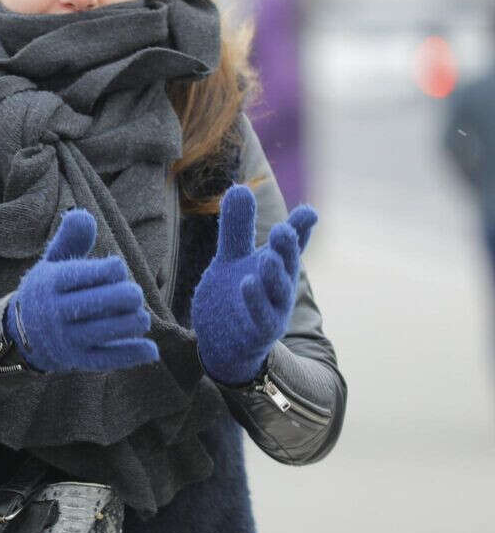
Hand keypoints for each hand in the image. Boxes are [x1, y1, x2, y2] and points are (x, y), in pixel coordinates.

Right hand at [4, 209, 158, 372]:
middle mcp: (55, 311)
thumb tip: (83, 216)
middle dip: (126, 295)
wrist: (23, 334)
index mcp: (51, 283)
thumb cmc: (49, 290)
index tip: (117, 268)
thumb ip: (70, 239)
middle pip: (98, 302)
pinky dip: (131, 354)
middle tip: (134, 294)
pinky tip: (151, 349)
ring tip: (140, 316)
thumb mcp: (52, 262)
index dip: (111, 269)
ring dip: (132, 321)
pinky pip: (107, 359)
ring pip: (106, 330)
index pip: (85, 274)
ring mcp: (66, 338)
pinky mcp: (78, 360)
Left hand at [191, 184, 317, 384]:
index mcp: (275, 267)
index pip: (291, 246)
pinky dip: (256, 302)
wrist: (222, 344)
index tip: (309, 212)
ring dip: (275, 275)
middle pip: (288, 266)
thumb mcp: (232, 258)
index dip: (301, 230)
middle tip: (283, 230)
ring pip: (278, 293)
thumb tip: (241, 188)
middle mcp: (278, 289)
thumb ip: (237, 227)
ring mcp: (271, 312)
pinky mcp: (257, 333)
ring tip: (267, 257)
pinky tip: (247, 284)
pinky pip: (260, 318)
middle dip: (288, 249)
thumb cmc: (233, 296)